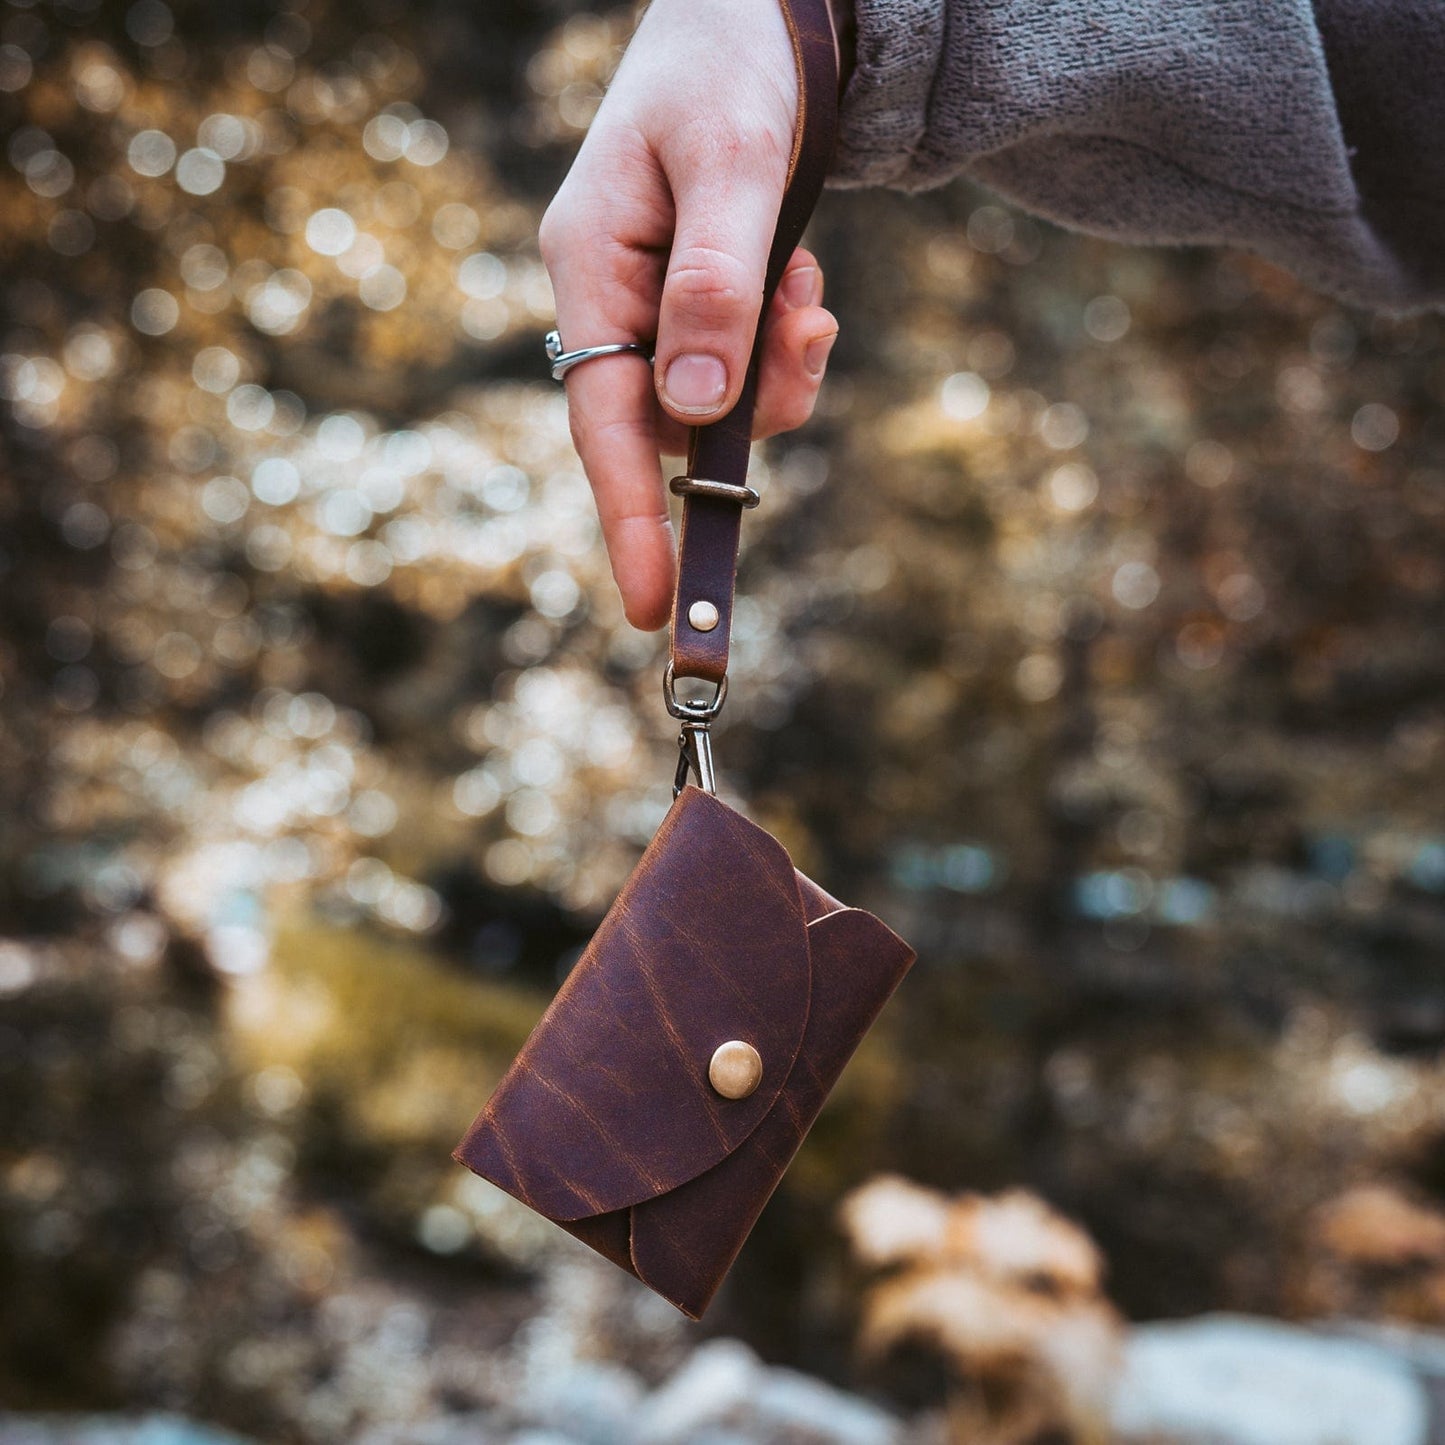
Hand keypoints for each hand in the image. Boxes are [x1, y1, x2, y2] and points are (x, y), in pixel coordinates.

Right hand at [539, 0, 839, 630]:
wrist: (757, 15)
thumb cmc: (732, 68)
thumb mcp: (733, 166)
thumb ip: (714, 288)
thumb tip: (699, 414)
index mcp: (590, 268)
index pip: (605, 423)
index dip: (629, 520)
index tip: (654, 607)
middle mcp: (612, 301)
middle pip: (671, 425)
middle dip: (751, 409)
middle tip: (806, 325)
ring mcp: (653, 308)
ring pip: (719, 406)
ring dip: (779, 367)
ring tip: (801, 280)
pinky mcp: (696, 307)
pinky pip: (744, 369)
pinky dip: (787, 345)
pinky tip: (798, 280)